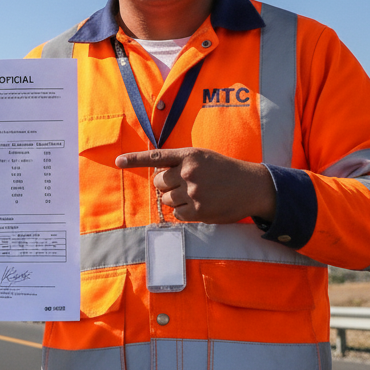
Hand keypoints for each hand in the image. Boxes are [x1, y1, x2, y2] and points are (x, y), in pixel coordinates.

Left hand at [114, 147, 275, 223]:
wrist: (252, 187)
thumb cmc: (225, 171)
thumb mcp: (203, 158)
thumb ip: (181, 162)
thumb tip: (158, 174)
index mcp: (189, 155)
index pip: (156, 157)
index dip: (134, 159)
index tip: (118, 161)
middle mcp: (188, 172)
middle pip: (158, 182)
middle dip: (166, 185)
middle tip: (184, 185)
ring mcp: (193, 192)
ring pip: (166, 199)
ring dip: (174, 199)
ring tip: (194, 195)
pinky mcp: (198, 210)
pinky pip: (177, 214)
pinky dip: (183, 212)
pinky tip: (198, 205)